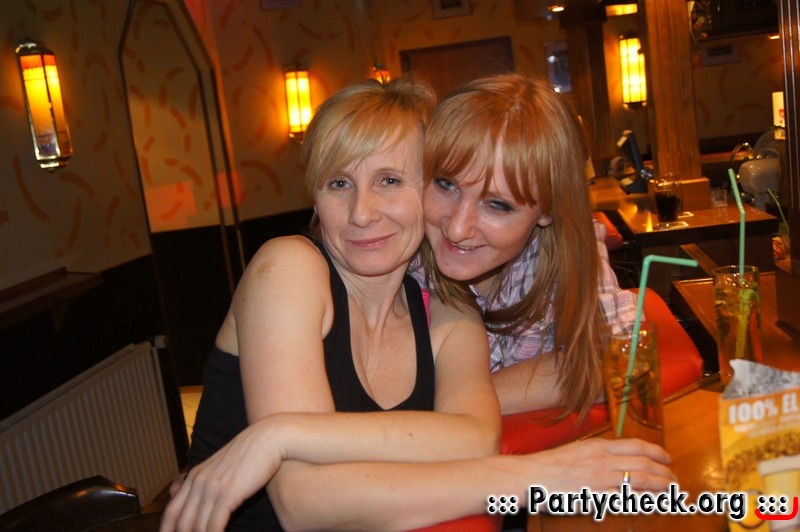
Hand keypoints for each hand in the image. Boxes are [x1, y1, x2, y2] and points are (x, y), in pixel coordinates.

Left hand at [159, 420, 283, 531]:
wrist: (269, 438)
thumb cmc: (251, 453)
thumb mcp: (223, 467)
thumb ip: (209, 482)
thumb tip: (199, 498)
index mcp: (195, 476)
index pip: (171, 513)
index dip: (167, 531)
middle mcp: (198, 482)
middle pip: (180, 524)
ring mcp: (211, 488)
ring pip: (196, 528)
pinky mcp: (227, 494)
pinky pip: (214, 527)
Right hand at [521, 437, 674, 492]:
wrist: (530, 476)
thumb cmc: (549, 465)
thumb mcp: (577, 451)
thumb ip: (598, 454)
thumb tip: (617, 460)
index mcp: (598, 446)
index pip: (637, 446)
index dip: (657, 452)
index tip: (667, 458)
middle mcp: (603, 460)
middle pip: (644, 464)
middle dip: (665, 472)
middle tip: (675, 479)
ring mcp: (602, 479)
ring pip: (642, 481)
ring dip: (661, 486)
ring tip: (672, 491)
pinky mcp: (598, 496)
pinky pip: (628, 499)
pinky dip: (645, 501)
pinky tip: (653, 504)